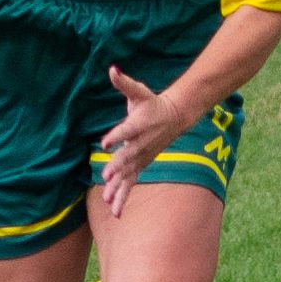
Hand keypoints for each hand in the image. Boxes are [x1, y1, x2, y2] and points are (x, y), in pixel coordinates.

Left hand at [98, 65, 193, 216]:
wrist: (176, 117)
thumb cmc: (152, 103)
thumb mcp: (139, 91)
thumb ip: (124, 83)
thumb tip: (111, 69)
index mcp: (139, 124)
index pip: (126, 130)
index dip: (115, 136)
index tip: (104, 143)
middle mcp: (141, 143)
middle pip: (128, 156)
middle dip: (117, 166)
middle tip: (106, 175)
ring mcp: (142, 156)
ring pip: (129, 174)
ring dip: (119, 188)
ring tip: (109, 202)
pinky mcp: (141, 165)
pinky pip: (131, 183)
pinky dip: (123, 197)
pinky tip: (115, 212)